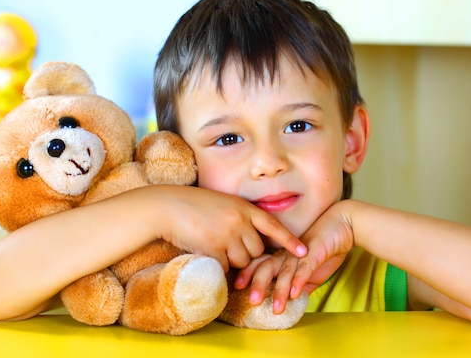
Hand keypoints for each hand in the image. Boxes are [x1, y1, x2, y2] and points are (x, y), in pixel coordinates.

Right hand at [154, 186, 306, 270]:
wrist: (167, 207)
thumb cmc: (192, 205)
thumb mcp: (222, 204)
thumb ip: (239, 217)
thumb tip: (252, 239)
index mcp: (243, 207)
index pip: (273, 225)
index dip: (289, 240)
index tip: (303, 252)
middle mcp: (239, 220)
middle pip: (257, 250)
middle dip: (247, 254)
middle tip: (227, 245)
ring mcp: (227, 235)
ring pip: (242, 262)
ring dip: (232, 261)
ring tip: (213, 245)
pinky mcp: (214, 249)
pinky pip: (226, 267)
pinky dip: (218, 265)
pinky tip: (206, 251)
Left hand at [235, 200, 354, 312]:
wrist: (344, 223)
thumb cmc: (325, 246)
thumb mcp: (310, 269)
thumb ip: (300, 284)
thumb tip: (291, 301)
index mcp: (282, 255)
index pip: (261, 265)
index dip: (249, 275)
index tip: (237, 289)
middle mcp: (287, 253)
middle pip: (267, 267)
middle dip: (258, 284)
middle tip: (251, 301)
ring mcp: (300, 252)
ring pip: (285, 271)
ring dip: (280, 290)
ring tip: (276, 308)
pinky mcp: (315, 251)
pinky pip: (305, 267)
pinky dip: (299, 280)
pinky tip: (295, 294)